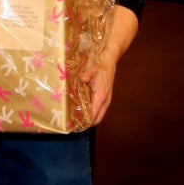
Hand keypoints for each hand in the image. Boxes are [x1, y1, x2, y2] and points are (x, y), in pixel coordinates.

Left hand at [81, 6, 137, 125]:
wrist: (110, 57)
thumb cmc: (99, 64)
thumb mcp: (90, 68)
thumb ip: (85, 75)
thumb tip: (81, 79)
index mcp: (101, 95)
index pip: (94, 115)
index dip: (85, 122)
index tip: (75, 127)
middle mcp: (105, 100)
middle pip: (97, 119)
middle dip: (86, 124)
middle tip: (73, 126)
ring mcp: (106, 99)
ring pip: (98, 114)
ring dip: (89, 118)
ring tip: (76, 121)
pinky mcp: (104, 96)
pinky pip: (98, 109)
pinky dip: (91, 112)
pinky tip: (81, 110)